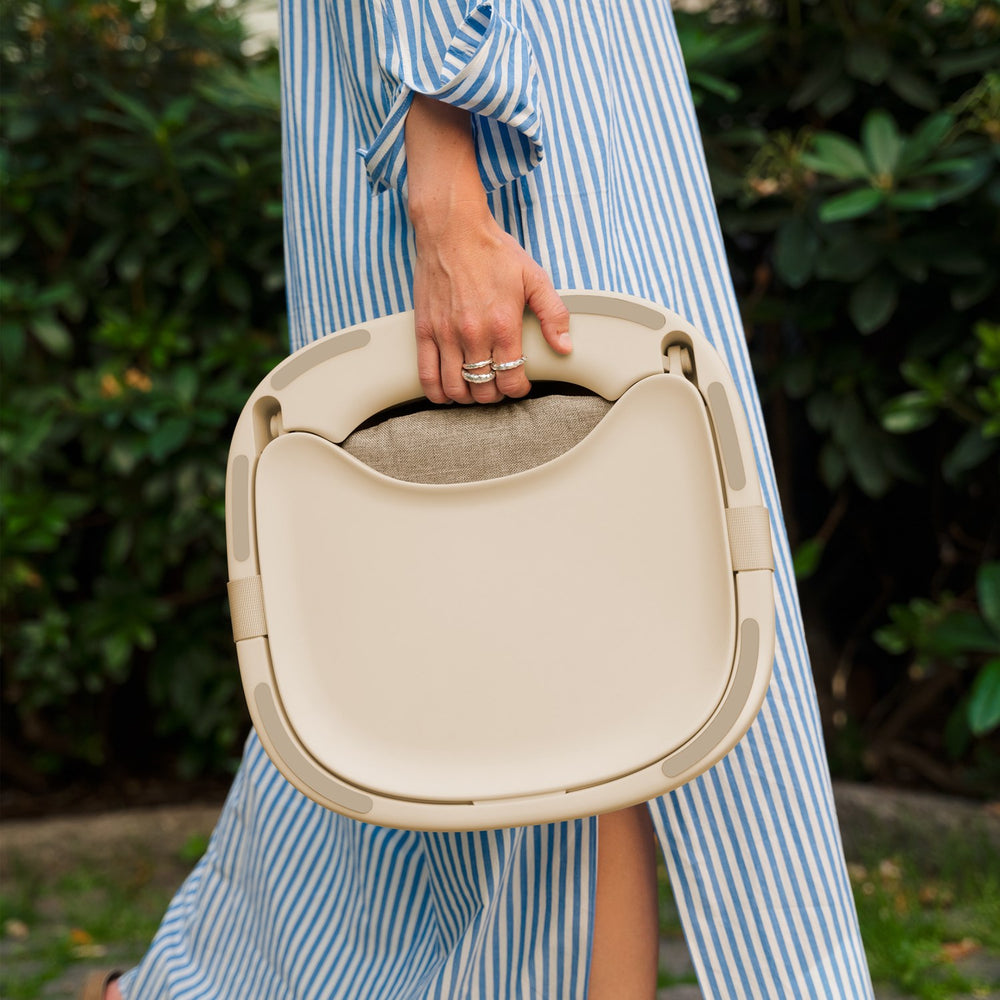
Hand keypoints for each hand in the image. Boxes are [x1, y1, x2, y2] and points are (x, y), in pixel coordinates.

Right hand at [405, 94, 570, 403]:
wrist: (452, 229)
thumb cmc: (492, 251)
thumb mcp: (534, 277)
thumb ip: (553, 314)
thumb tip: (565, 346)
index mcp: (503, 325)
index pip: (511, 379)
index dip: (518, 389)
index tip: (519, 384)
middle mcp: (473, 334)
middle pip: (483, 389)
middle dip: (494, 394)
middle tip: (498, 386)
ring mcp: (446, 334)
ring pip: (455, 387)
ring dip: (467, 396)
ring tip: (475, 388)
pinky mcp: (424, 330)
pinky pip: (426, 374)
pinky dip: (436, 391)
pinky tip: (446, 392)